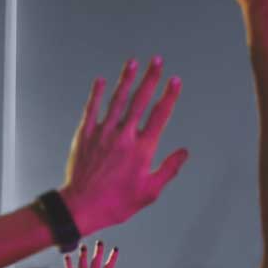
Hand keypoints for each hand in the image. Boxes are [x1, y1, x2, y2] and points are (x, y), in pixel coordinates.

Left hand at [60, 57, 187, 233]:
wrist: (82, 206)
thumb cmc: (118, 203)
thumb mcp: (150, 191)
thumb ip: (169, 169)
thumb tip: (184, 152)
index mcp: (142, 150)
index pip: (159, 116)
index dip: (169, 96)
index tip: (176, 81)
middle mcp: (124, 136)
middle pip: (140, 101)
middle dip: (150, 79)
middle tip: (157, 61)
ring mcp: (103, 133)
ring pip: (117, 100)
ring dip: (126, 79)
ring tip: (133, 62)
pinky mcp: (85, 135)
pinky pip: (92, 109)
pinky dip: (96, 94)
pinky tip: (101, 80)